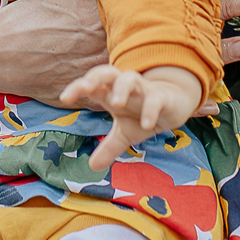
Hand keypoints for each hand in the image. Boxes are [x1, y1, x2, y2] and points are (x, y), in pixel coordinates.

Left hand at [60, 63, 202, 170]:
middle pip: (107, 72)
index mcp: (112, 92)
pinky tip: (146, 124)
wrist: (174, 105)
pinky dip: (150, 109)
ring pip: (130, 78)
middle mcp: (125, 87)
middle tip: (86, 88)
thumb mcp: (125, 133)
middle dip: (95, 77)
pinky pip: (155, 99)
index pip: (92, 84)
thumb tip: (92, 167)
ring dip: (122, 88)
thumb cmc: (142, 114)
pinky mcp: (163, 97)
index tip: (64, 98)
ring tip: (115, 103)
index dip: (78, 87)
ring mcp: (144, 90)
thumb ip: (109, 147)